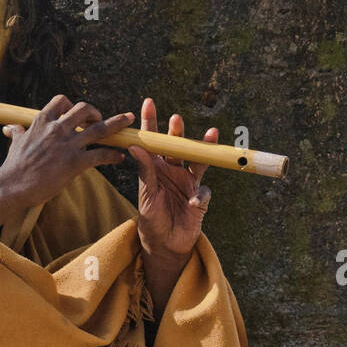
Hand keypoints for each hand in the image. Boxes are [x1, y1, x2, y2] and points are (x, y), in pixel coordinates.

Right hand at [0, 93, 134, 209]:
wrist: (11, 186)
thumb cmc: (13, 167)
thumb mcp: (15, 144)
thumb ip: (17, 133)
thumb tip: (10, 128)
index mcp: (42, 122)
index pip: (62, 101)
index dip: (71, 106)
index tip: (76, 115)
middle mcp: (57, 129)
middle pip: (84, 109)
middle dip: (95, 112)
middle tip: (99, 120)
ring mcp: (67, 145)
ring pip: (99, 128)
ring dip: (116, 124)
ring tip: (127, 121)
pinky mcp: (74, 163)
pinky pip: (100, 155)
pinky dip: (112, 155)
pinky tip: (118, 158)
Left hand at [127, 98, 216, 262]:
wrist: (164, 244)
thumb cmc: (151, 218)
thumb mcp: (146, 194)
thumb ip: (145, 170)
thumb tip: (136, 146)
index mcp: (156, 167)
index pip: (153, 141)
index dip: (151, 122)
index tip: (148, 102)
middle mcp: (174, 170)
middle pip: (178, 146)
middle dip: (177, 132)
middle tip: (175, 119)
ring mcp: (189, 182)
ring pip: (198, 160)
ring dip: (204, 148)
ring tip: (211, 134)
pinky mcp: (200, 198)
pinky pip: (203, 192)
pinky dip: (199, 196)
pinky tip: (193, 202)